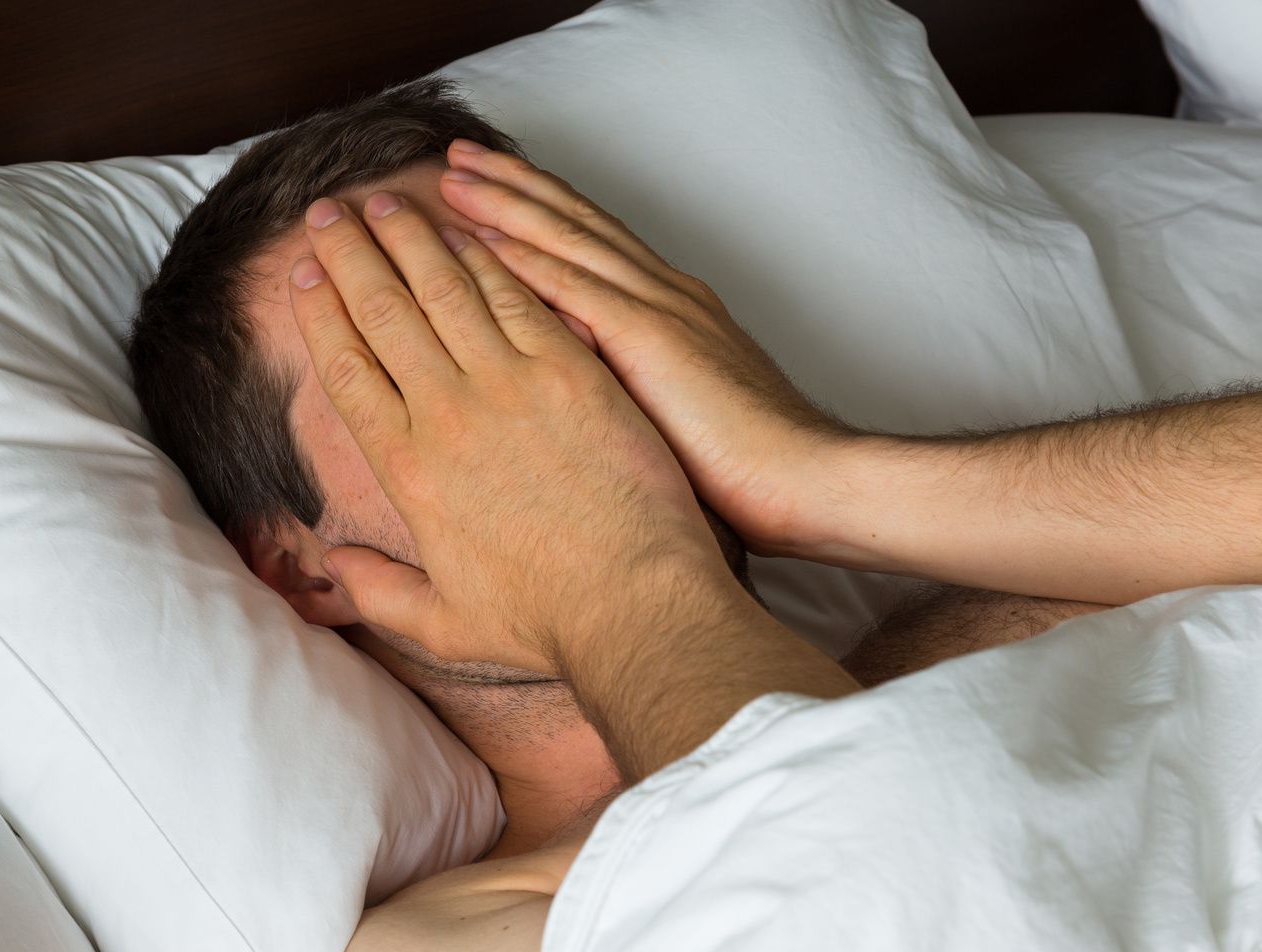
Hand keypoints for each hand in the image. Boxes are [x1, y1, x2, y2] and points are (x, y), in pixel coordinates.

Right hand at [287, 190, 737, 675]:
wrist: (632, 604)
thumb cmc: (547, 621)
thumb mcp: (442, 623)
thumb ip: (378, 591)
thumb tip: (334, 566)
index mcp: (408, 469)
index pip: (347, 370)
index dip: (321, 315)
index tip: (305, 276)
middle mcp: (446, 415)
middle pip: (383, 313)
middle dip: (351, 254)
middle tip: (331, 212)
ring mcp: (509, 386)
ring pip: (444, 290)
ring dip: (410, 239)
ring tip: (387, 203)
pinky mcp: (571, 371)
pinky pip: (518, 297)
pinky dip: (489, 258)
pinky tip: (469, 229)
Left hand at [437, 139, 854, 556]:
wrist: (809, 482)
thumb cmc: (754, 472)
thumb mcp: (680, 417)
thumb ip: (638, 390)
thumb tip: (590, 393)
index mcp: (674, 314)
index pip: (598, 248)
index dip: (545, 213)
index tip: (494, 191)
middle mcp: (665, 296)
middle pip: (577, 225)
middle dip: (515, 188)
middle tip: (459, 159)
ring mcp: (658, 311)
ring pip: (567, 240)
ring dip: (505, 206)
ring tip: (452, 179)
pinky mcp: (650, 339)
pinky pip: (573, 285)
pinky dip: (524, 257)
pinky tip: (479, 239)